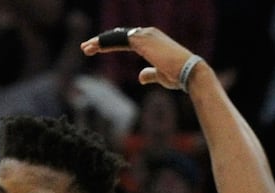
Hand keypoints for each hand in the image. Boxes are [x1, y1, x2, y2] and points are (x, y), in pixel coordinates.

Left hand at [80, 27, 197, 89]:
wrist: (189, 72)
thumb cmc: (177, 76)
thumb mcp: (160, 75)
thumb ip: (149, 73)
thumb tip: (140, 76)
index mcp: (152, 39)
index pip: (127, 39)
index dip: (111, 44)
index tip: (97, 49)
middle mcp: (148, 33)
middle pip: (119, 36)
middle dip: (102, 41)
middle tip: (86, 47)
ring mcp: (145, 35)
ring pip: (116, 37)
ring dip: (99, 42)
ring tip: (85, 48)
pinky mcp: (141, 41)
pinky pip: (118, 40)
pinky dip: (104, 43)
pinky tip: (93, 48)